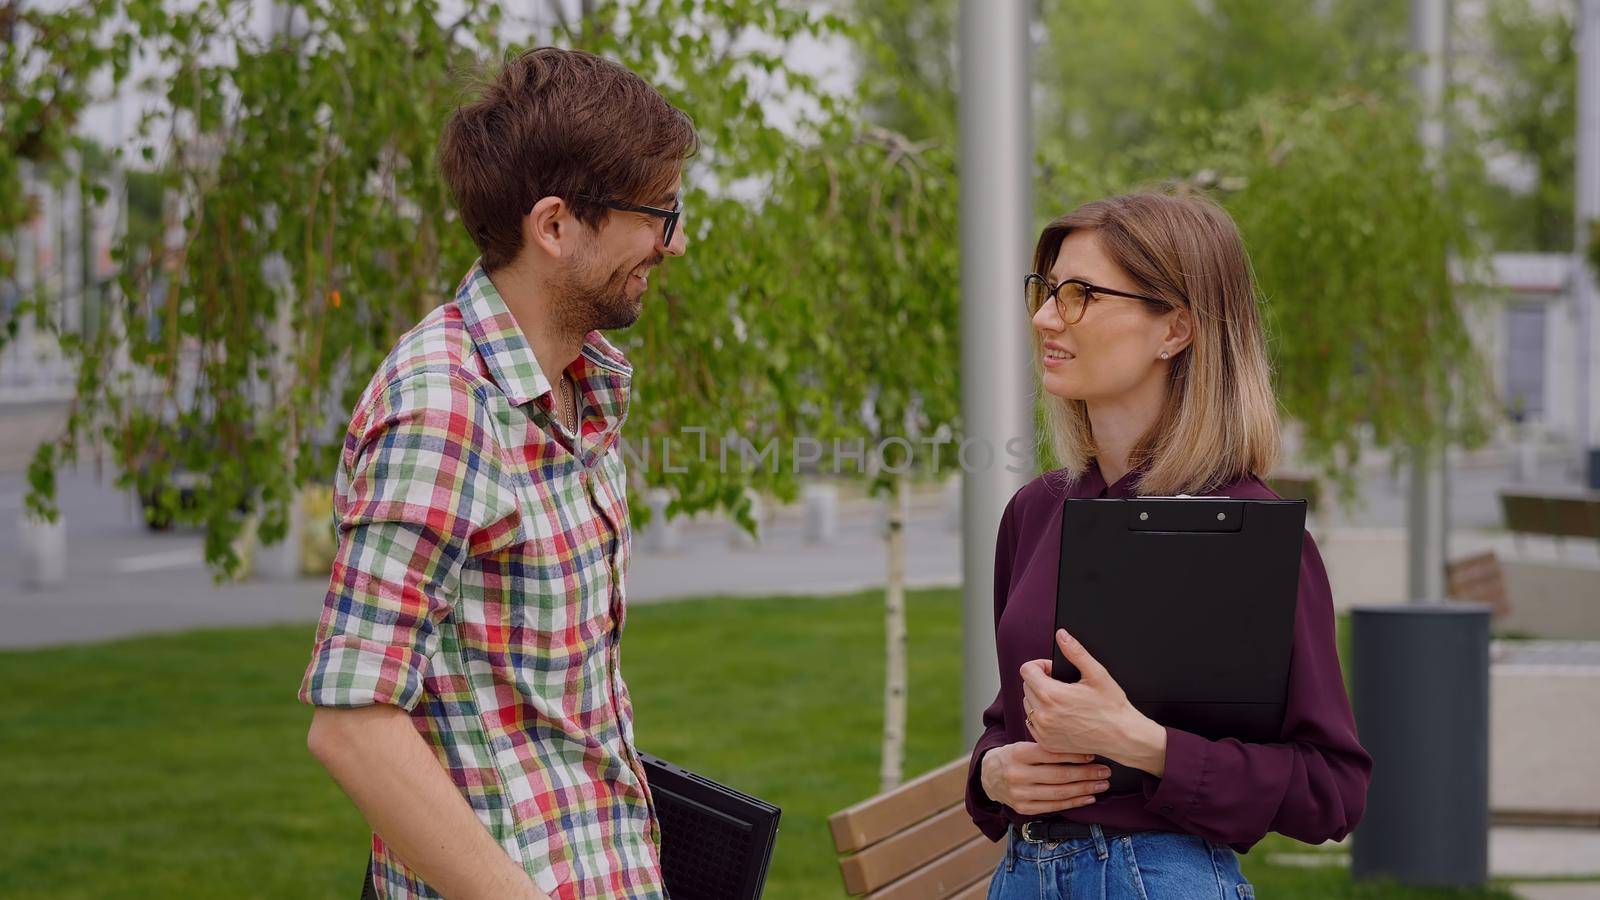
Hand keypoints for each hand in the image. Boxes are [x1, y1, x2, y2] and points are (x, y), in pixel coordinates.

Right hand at [979, 741, 1111, 815]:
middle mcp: (1018, 775)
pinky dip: (1074, 802)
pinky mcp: (1024, 808)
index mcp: (1017, 753)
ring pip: (1059, 793)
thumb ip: (1044, 747)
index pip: (1051, 754)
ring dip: (1084, 789)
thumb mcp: (1021, 745)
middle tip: (1105, 771)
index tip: (1093, 755)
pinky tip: (1088, 797)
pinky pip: (1054, 806)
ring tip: (1102, 784)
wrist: (987, 776)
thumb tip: (1079, 746)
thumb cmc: (1011, 757)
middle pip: (1059, 775)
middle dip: (1086, 774)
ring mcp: (1020, 794)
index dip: (1074, 755)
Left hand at [1019, 629, 1167, 775]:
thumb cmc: (1112, 706)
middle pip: (1026, 687)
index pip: (1026, 670)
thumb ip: (1076, 652)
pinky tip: (1060, 716)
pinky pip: (1032, 724)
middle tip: (1061, 685)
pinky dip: (1042, 717)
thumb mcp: (1096, 673)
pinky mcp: (1046, 743)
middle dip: (1040, 681)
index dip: (1040, 665)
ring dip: (1039, 699)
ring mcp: (1043, 731)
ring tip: (1062, 701)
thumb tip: (1061, 635)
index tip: (1053, 670)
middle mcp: (1043, 714)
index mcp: (1051, 694)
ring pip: (1028, 705)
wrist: (1122, 736)